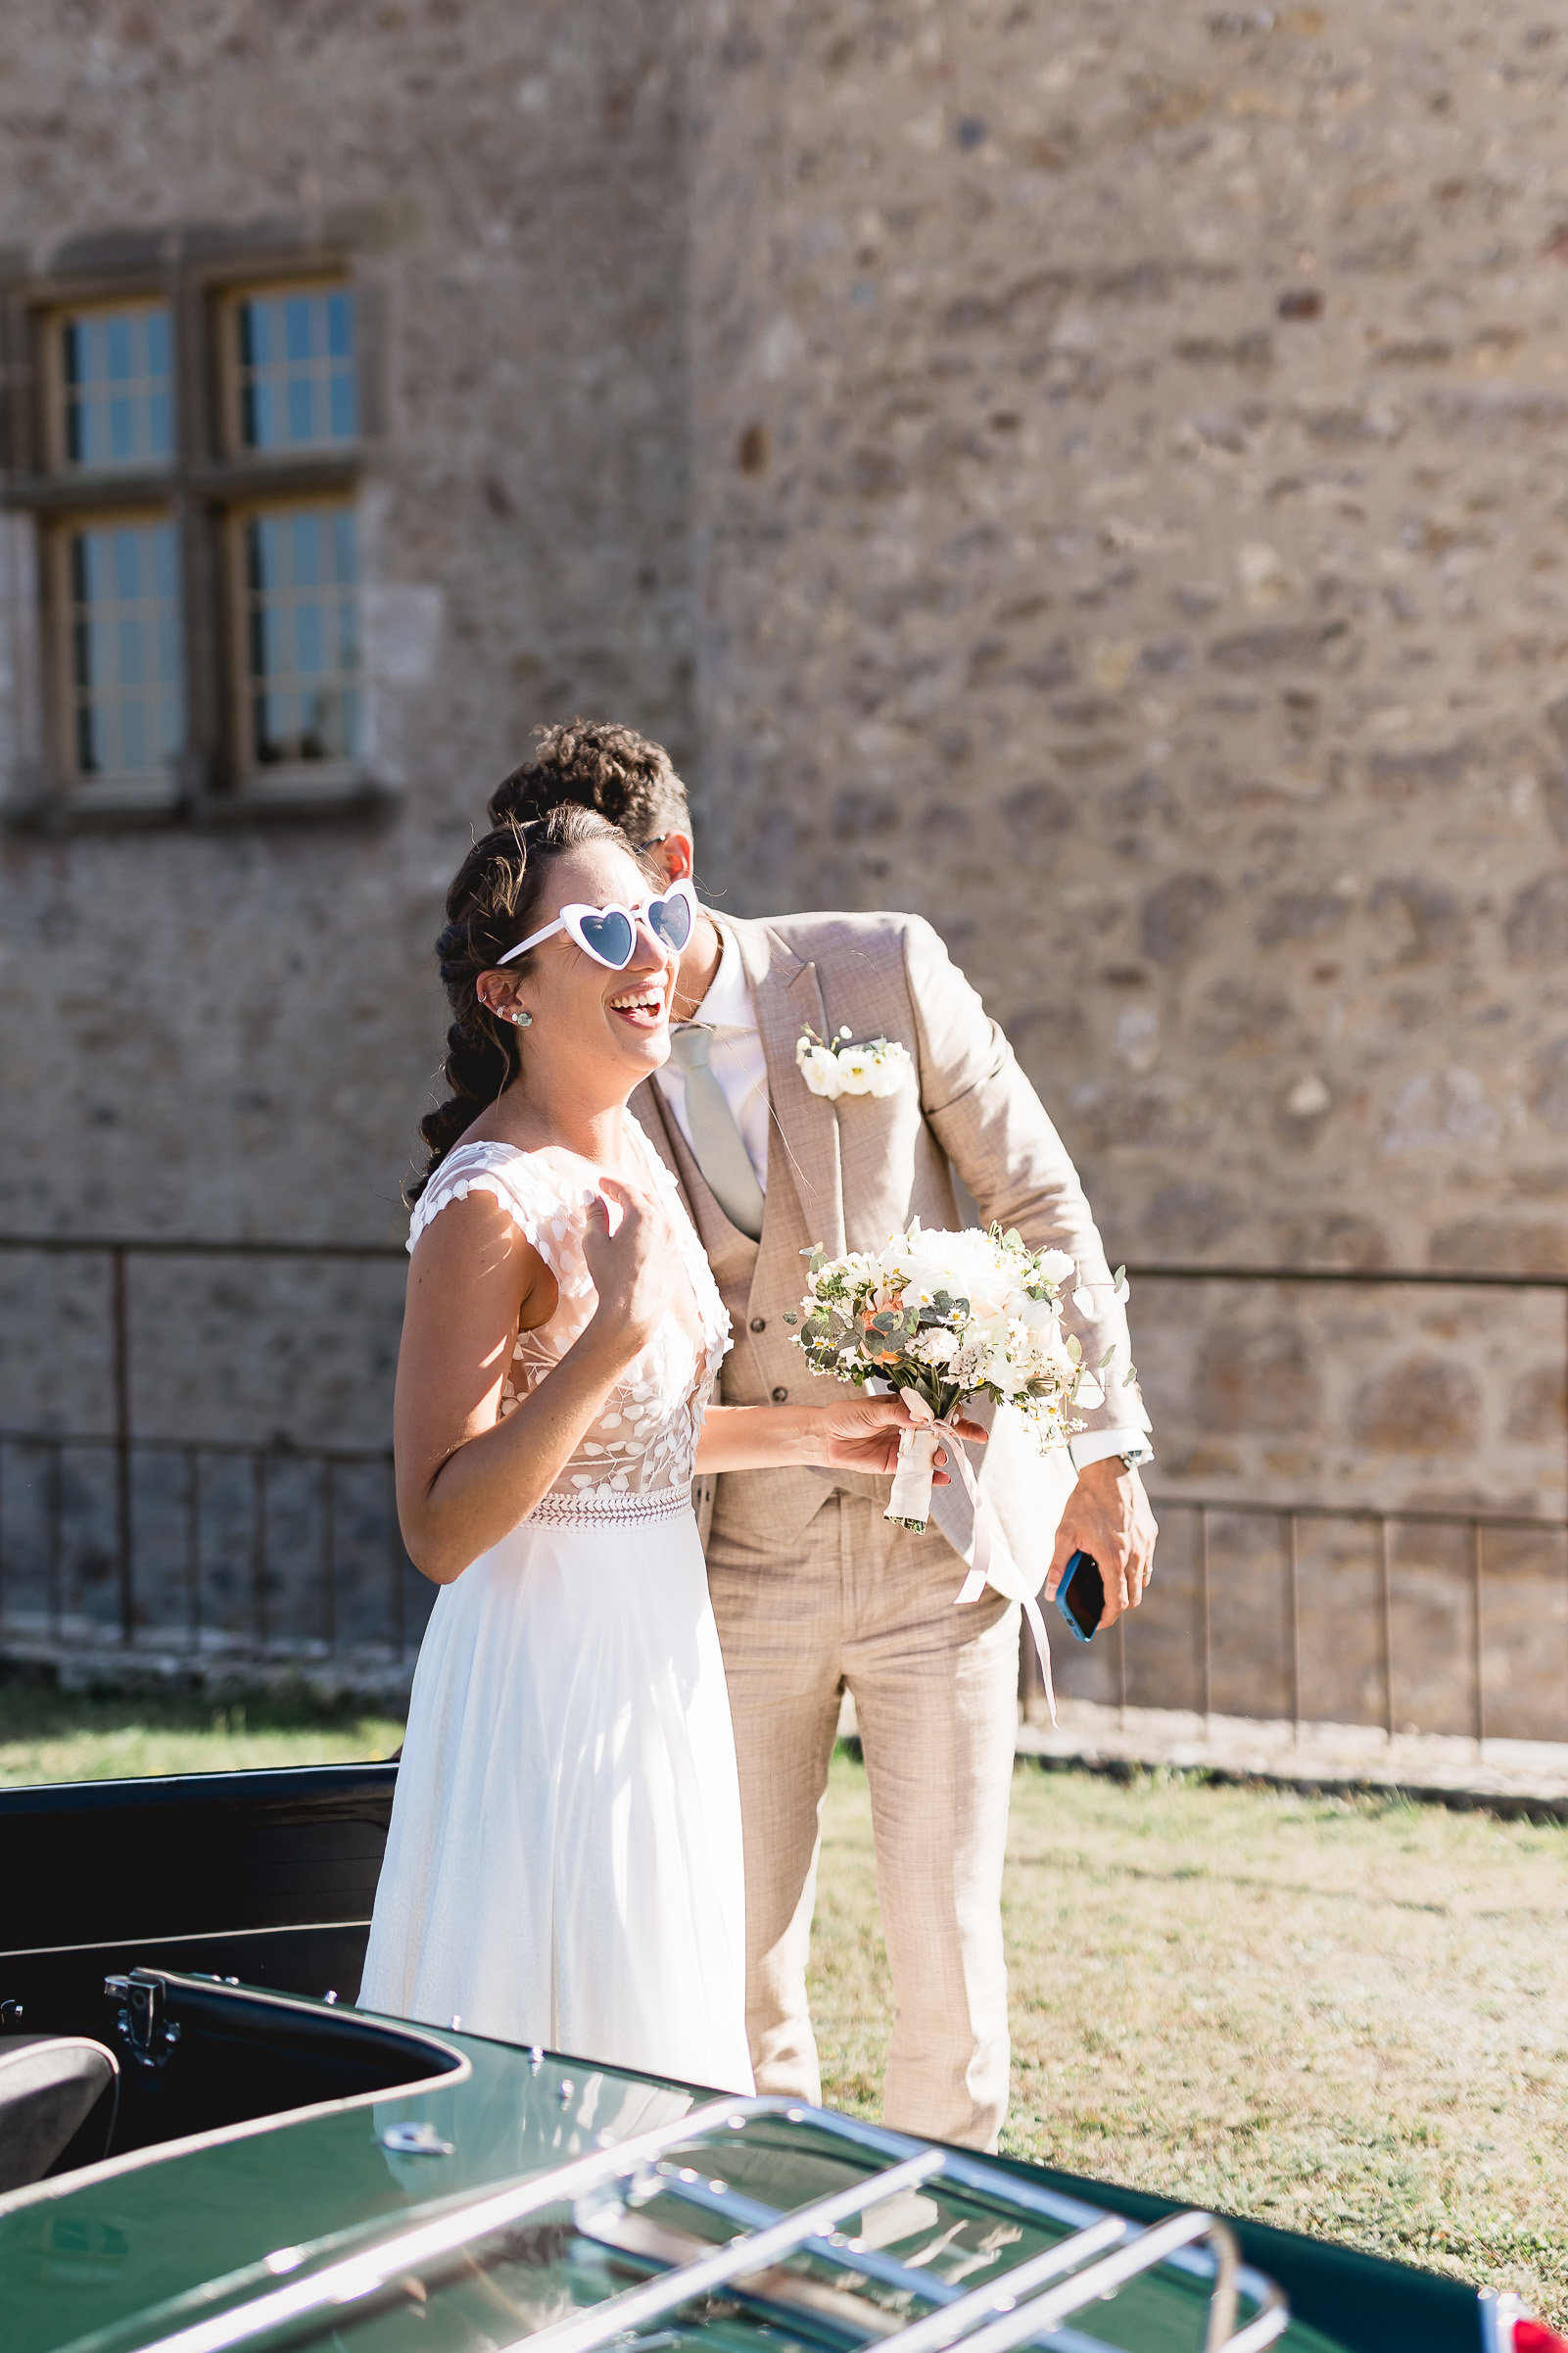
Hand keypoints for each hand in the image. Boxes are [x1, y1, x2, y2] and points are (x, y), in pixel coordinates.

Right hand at [580, 1175, 685, 1360]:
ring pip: (660, 1214)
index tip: (600, 1183)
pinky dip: (652, 1226)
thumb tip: (591, 1197)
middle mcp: (663, 1224)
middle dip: (629, 1192)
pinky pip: (665, 1233)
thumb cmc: (611, 1277)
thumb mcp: (595, 1243)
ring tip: (627, 1210)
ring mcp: (672, 1242)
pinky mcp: (675, 1258)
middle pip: (648, 1197)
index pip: (627, 1190)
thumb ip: (595, 1215)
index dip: (611, 1184)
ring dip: (643, 1207)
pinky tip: (641, 1234)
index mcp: (643, 1215)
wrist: (634, 1312)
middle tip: (612, 1192)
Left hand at [816, 1395, 987, 1480]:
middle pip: (940, 1430)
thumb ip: (896, 1414)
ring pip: (931, 1451)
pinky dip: (931, 1476)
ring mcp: (905, 1446)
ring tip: (942, 1460)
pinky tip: (941, 1479)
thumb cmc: (847, 1416)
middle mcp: (910, 1426)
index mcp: (906, 1407)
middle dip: (961, 1432)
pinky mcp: (896, 1465)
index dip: (951, 1411)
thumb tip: (920, 1417)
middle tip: (980, 1436)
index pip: (935, 1407)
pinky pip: (918, 1471)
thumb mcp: (872, 1411)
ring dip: (941, 1456)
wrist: (826, 1438)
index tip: (959, 1416)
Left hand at [1046, 1458, 1156, 1627]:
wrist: (1109, 1472)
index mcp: (1113, 1559)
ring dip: (1128, 1589)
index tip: (1096, 1623)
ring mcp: (1145, 1545)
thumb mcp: (1064, 1534)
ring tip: (1108, 1585)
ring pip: (1142, 1581)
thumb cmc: (1085, 1502)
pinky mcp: (1150, 1535)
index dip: (1107, 1618)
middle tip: (1100, 1607)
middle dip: (1117, 1607)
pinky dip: (1135, 1571)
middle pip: (1133, 1598)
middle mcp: (1135, 1555)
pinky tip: (1118, 1563)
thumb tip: (1051, 1593)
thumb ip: (1058, 1566)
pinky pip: (1146, 1563)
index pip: (1117, 1603)